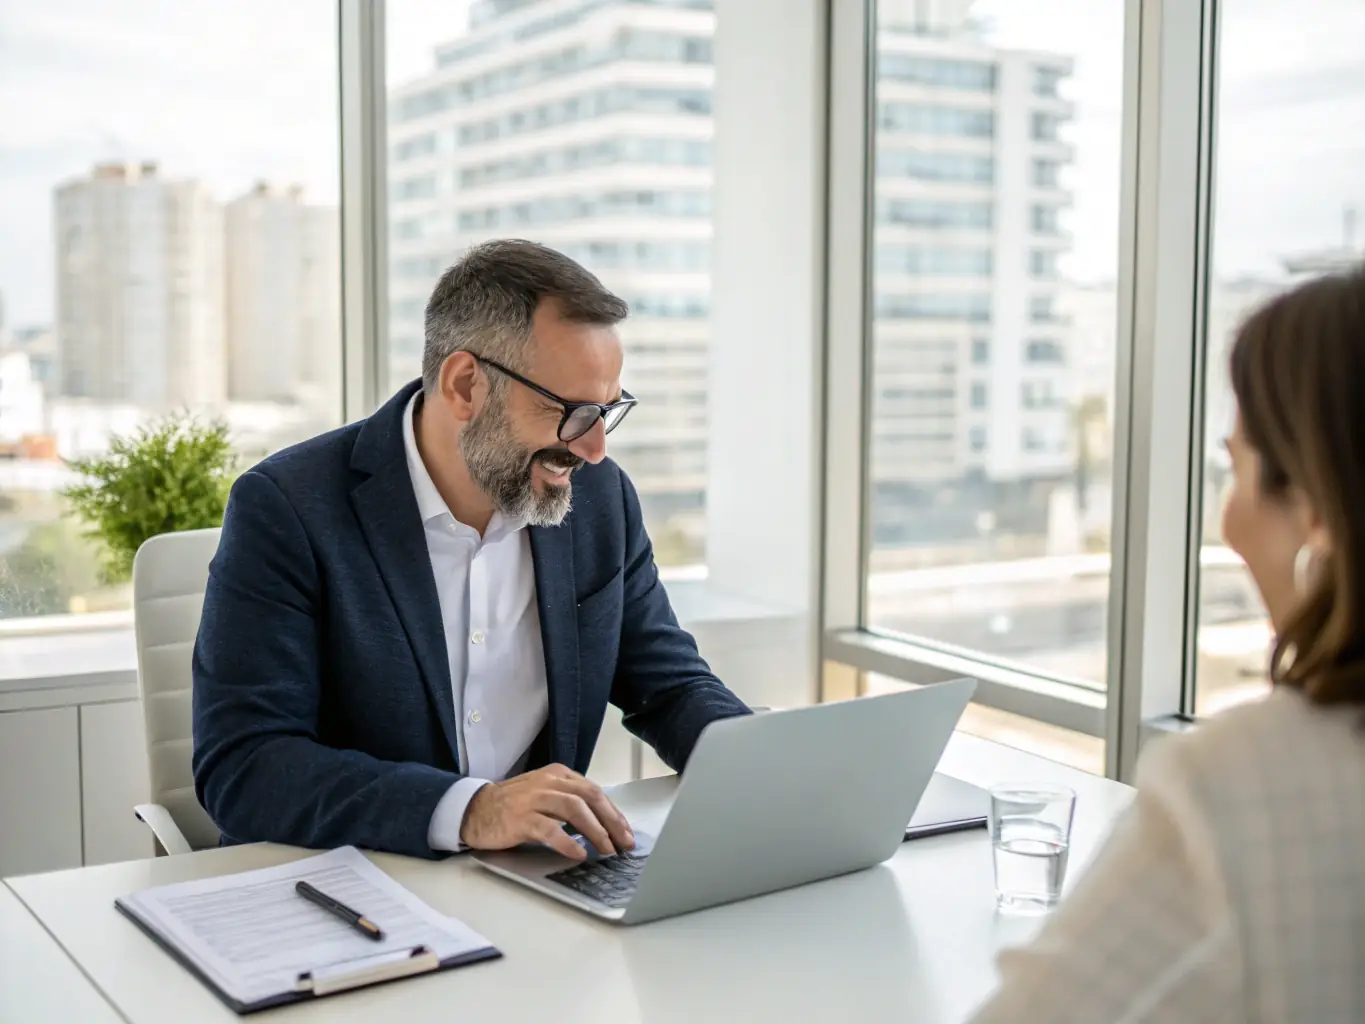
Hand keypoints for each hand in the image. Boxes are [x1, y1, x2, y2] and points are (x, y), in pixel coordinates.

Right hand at [459, 763, 634, 860]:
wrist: (474, 809)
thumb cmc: (513, 805)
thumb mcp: (545, 795)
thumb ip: (570, 802)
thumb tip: (603, 824)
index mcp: (558, 775)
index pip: (594, 791)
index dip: (614, 813)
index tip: (626, 832)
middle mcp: (549, 782)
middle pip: (590, 797)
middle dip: (611, 822)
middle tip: (624, 843)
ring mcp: (534, 798)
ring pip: (574, 809)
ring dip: (595, 831)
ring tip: (607, 850)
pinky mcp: (521, 818)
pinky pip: (550, 829)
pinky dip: (567, 842)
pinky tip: (579, 853)